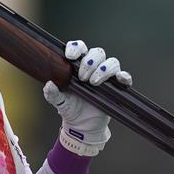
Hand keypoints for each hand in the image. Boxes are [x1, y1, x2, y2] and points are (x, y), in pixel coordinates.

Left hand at [43, 40, 131, 155]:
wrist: (82, 125)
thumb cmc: (71, 108)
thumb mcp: (59, 102)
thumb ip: (52, 94)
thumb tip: (49, 84)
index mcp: (78, 65)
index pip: (79, 48)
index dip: (76, 48)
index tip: (69, 56)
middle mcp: (94, 67)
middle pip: (97, 53)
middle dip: (90, 62)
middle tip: (82, 77)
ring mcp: (106, 76)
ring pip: (111, 62)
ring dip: (103, 69)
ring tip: (93, 82)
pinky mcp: (117, 87)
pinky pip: (125, 77)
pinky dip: (124, 76)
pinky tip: (119, 79)